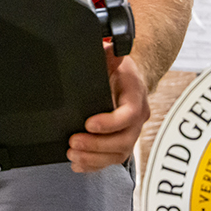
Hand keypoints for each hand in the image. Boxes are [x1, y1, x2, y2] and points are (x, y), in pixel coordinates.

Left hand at [67, 44, 149, 172]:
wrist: (130, 80)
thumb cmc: (119, 69)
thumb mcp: (114, 57)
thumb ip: (110, 54)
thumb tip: (107, 45)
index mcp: (136, 97)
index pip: (128, 115)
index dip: (109, 122)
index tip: (88, 124)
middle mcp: (137, 119)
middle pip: (123, 140)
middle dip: (97, 145)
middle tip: (73, 142)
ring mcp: (130, 133)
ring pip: (118, 154)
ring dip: (94, 158)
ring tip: (73, 155)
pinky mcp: (121, 143)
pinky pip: (111, 160)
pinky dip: (95, 165)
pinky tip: (79, 164)